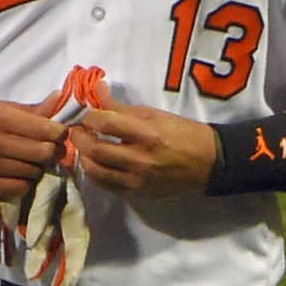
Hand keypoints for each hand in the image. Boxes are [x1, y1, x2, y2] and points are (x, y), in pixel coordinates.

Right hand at [0, 93, 65, 199]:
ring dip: (38, 168)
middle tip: (51, 151)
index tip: (60, 134)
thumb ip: (28, 109)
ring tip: (31, 161)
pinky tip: (19, 174)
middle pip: (43, 154)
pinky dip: (24, 183)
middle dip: (53, 153)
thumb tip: (59, 100)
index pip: (45, 130)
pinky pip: (17, 189)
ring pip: (33, 172)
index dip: (60, 134)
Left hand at [73, 95, 217, 198]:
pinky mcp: (137, 194)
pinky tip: (97, 163)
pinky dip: (95, 173)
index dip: (89, 117)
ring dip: (84, 157)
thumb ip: (122, 107)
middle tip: (77, 130)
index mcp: (148, 134)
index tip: (86, 114)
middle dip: (80, 138)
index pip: (106, 123)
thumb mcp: (155, 114)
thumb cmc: (183, 133)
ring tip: (85, 147)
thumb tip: (96, 90)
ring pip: (96, 171)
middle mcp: (140, 160)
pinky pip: (106, 186)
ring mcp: (137, 181)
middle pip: (96, 150)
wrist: (208, 163)